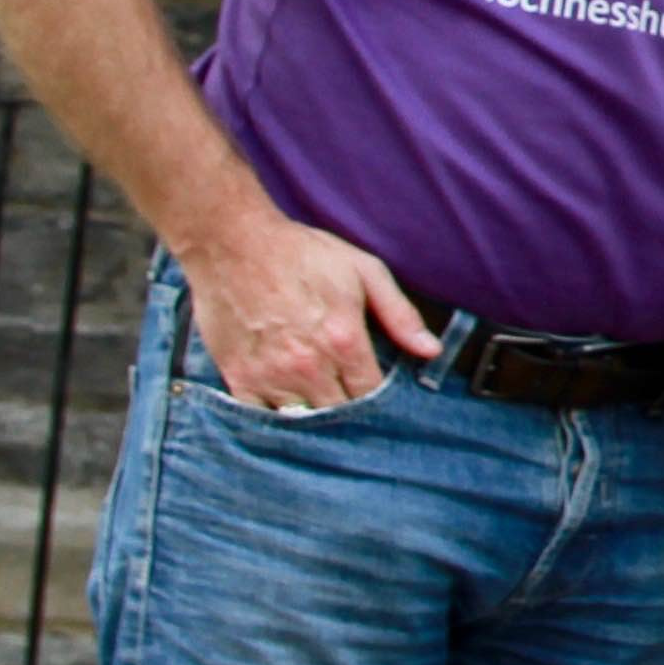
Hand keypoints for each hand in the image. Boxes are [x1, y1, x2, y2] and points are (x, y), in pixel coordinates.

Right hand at [183, 216, 437, 410]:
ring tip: (319, 405)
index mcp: (344, 341)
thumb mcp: (363, 271)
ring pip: (303, 422)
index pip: (371, 396)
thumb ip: (399, 314)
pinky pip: (261, 419)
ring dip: (314, 417)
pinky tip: (284, 408)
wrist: (232, 242)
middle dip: (348, 412)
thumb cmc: (300, 253)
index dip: (377, 400)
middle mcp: (309, 366)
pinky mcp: (239, 377)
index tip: (374, 394)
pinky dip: (275, 420)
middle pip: (339, 415)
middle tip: (347, 399)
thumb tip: (431, 351)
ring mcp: (271, 375)